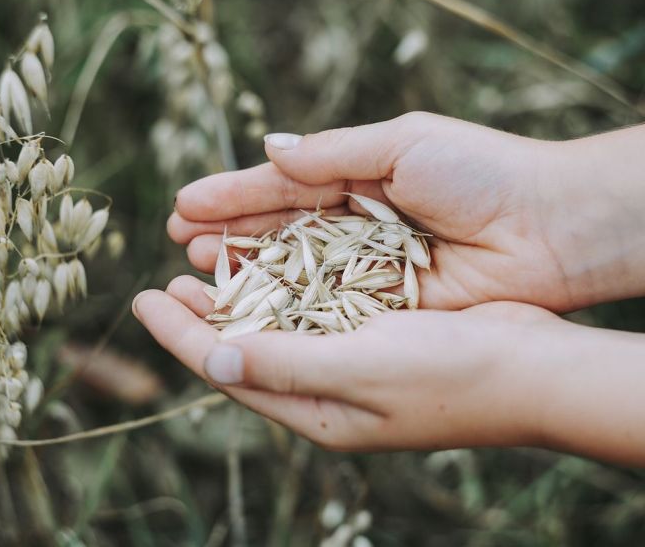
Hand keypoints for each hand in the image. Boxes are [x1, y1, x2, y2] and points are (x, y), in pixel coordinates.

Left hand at [134, 278, 644, 465]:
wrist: (530, 368)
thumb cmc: (448, 375)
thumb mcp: (358, 370)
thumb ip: (284, 364)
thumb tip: (212, 358)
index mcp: (314, 410)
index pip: (227, 369)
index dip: (180, 335)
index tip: (142, 300)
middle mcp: (325, 389)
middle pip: (245, 348)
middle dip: (201, 315)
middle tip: (165, 280)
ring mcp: (350, 361)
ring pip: (276, 324)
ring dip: (239, 294)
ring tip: (204, 264)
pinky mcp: (375, 333)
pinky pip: (313, 308)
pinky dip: (284, 285)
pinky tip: (271, 261)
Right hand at [168, 114, 644, 310]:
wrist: (546, 228)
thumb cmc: (478, 173)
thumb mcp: (401, 144)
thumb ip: (332, 153)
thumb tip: (270, 149)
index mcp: (356, 178)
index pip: (281, 187)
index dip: (233, 196)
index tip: (184, 204)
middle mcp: (353, 227)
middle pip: (278, 231)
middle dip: (229, 234)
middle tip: (179, 241)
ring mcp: (364, 269)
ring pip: (292, 272)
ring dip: (245, 270)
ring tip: (197, 269)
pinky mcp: (381, 306)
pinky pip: (323, 306)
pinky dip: (286, 305)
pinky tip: (246, 305)